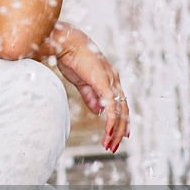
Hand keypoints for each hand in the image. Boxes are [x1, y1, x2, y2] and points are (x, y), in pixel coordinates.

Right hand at [51, 25, 129, 153]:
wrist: (67, 44)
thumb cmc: (72, 58)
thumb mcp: (82, 82)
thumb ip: (91, 96)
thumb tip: (98, 112)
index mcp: (110, 79)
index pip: (120, 103)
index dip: (121, 120)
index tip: (120, 135)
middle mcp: (114, 80)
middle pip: (123, 110)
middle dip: (119, 130)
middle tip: (114, 146)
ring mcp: (111, 81)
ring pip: (120, 111)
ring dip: (116, 130)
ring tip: (110, 144)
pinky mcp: (104, 83)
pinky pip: (112, 106)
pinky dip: (112, 120)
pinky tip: (109, 131)